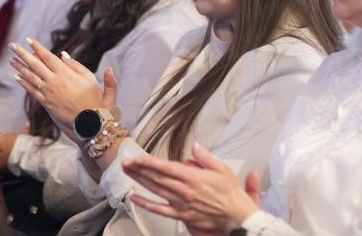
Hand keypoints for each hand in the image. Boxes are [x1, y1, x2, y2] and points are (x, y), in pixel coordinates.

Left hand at [9, 38, 116, 129]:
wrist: (90, 124)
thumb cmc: (95, 100)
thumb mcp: (91, 79)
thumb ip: (77, 65)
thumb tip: (64, 54)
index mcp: (66, 73)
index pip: (48, 57)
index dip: (37, 48)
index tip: (28, 40)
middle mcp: (54, 81)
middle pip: (35, 65)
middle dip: (23, 54)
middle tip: (12, 46)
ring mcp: (48, 93)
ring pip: (30, 77)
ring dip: (20, 67)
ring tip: (11, 59)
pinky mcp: (46, 103)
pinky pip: (32, 91)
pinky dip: (24, 83)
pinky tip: (17, 77)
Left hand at [123, 143, 260, 231]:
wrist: (236, 215)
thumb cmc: (230, 193)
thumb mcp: (222, 169)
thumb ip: (206, 157)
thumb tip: (195, 147)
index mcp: (193, 178)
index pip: (166, 167)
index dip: (149, 162)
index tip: (136, 157)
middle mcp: (185, 190)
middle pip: (157, 178)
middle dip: (139, 169)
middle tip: (125, 162)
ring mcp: (181, 203)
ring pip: (156, 190)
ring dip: (140, 181)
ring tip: (128, 172)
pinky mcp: (181, 214)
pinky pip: (160, 209)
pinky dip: (146, 204)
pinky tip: (135, 198)